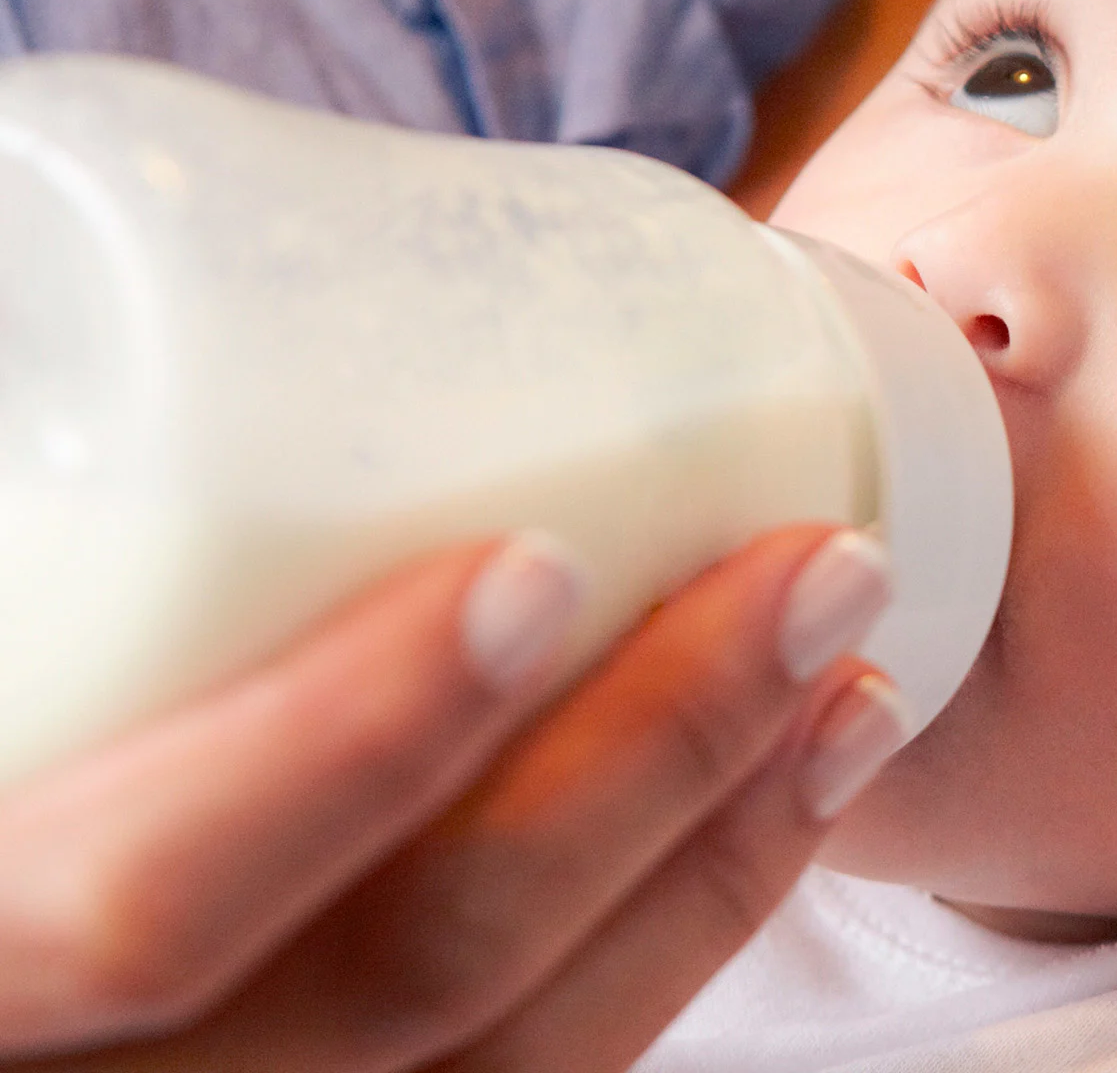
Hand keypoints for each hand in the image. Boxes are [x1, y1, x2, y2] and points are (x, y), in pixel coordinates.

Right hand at [0, 524, 907, 1071]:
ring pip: (508, 1065)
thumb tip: (42, 300)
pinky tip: (767, 823)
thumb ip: (12, 536)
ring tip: (852, 686)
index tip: (542, 564)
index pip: (133, 901)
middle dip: (647, 776)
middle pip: (401, 984)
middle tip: (812, 575)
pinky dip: (675, 953)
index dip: (348, 743)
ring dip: (715, 863)